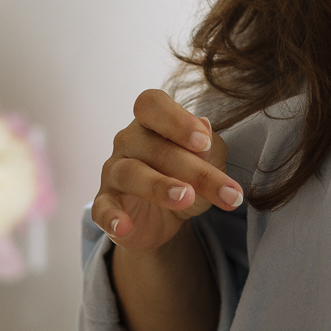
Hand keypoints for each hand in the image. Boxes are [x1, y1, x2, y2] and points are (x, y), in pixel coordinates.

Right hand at [94, 89, 242, 254]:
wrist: (166, 217)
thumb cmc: (187, 175)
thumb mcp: (208, 160)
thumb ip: (208, 145)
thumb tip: (205, 124)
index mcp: (151, 121)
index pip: (152, 104)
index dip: (177, 120)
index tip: (204, 143)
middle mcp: (127, 141)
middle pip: (155, 147)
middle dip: (195, 170)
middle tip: (228, 193)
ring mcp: (113, 172)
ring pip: (131, 174)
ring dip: (159, 186)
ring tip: (186, 198)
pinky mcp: (105, 204)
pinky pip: (102, 209)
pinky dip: (111, 218)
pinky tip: (124, 226)